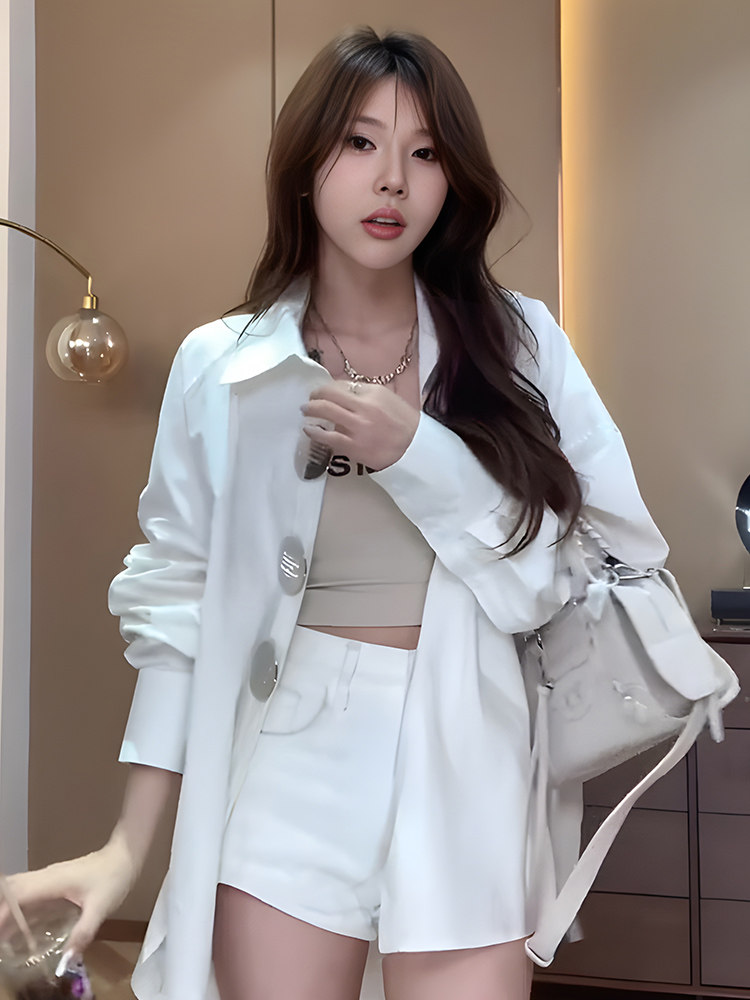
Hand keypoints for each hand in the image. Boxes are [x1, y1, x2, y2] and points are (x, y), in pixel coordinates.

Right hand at [1, 834, 138, 955]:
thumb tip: (66, 960)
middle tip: (1, 935)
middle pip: (11, 888)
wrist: (125, 856)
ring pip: (18, 887)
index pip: (17, 894)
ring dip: (7, 907)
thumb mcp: (101, 908)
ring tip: (5, 933)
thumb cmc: (113, 878)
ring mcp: (50, 876)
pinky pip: (28, 890)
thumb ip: (83, 933)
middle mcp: (46, 876)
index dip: (3, 912)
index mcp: (52, 881)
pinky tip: (20, 923)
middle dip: (1, 909)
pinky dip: (17, 905)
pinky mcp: (55, 879)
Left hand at [301, 381, 419, 470]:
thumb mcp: (388, 398)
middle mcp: (364, 407)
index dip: (328, 387)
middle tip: (309, 399)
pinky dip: (315, 432)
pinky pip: (328, 437)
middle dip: (314, 395)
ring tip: (306, 411)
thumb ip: (365, 393)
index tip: (323, 391)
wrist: (414, 449)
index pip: (341, 385)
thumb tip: (342, 391)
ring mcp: (357, 427)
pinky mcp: (353, 446)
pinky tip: (309, 430)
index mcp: (373, 393)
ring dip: (311, 409)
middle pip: (329, 395)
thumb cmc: (403, 423)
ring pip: (325, 412)